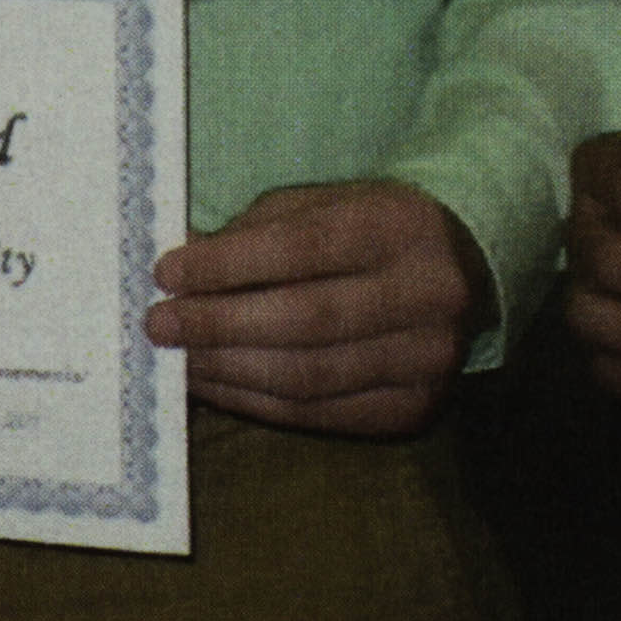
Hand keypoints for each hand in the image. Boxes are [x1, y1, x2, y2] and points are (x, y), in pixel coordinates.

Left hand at [145, 172, 493, 437]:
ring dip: (228, 372)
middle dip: (219, 325)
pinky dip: (255, 402)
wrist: (462, 273)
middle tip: (159, 326)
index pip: (302, 249)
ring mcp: (427, 360)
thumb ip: (253, 233)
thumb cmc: (370, 232)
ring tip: (178, 360)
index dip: (228, 265)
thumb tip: (177, 269)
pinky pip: (318, 413)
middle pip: (305, 320)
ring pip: (308, 377)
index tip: (167, 273)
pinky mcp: (414, 409)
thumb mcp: (321, 207)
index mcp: (402, 228)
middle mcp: (428, 295)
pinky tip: (216, 385)